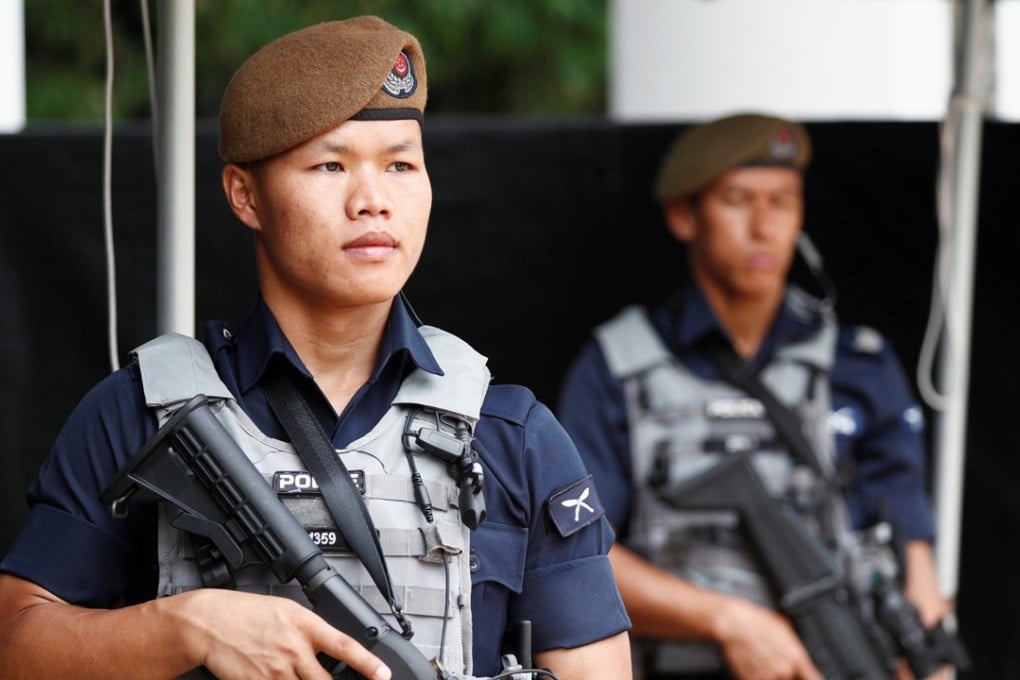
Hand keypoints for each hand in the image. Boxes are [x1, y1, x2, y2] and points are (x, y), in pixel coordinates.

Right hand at [176, 589, 391, 679]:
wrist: (209, 622)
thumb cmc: (245, 613)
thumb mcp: (287, 610)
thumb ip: (310, 631)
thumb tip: (329, 649)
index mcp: (305, 625)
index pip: (345, 646)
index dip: (368, 663)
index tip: (384, 674)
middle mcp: (294, 649)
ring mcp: (276, 671)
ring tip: (303, 678)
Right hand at [713, 597, 822, 679]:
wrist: (732, 624)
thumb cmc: (756, 622)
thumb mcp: (784, 627)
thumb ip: (795, 648)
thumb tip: (799, 656)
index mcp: (796, 658)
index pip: (814, 679)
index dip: (812, 678)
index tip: (810, 677)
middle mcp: (784, 672)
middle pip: (792, 679)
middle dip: (787, 673)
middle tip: (776, 661)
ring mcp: (767, 678)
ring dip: (772, 675)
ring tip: (763, 659)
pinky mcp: (750, 679)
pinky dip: (758, 675)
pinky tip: (754, 662)